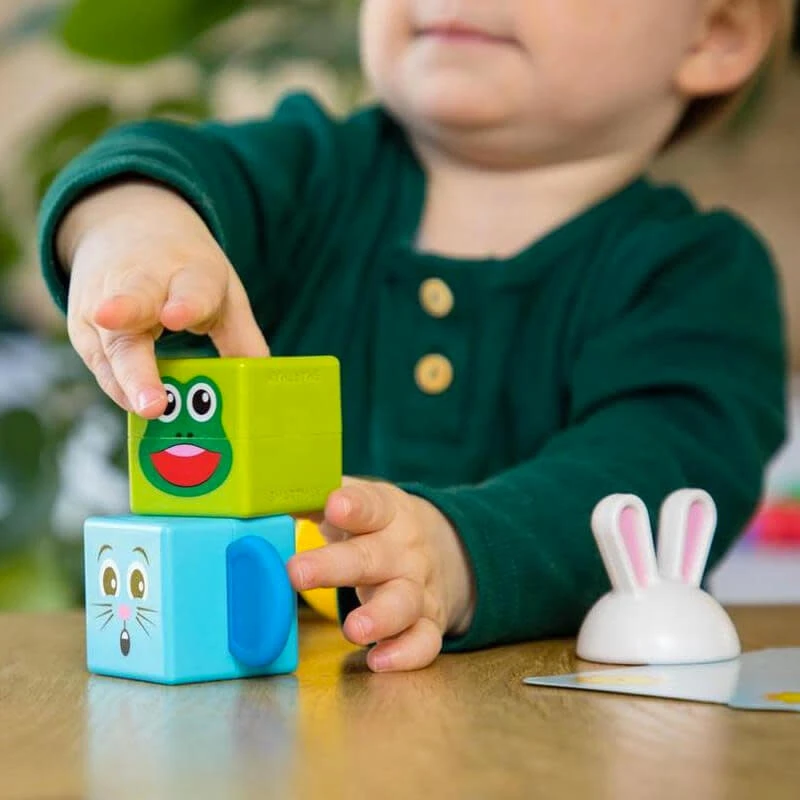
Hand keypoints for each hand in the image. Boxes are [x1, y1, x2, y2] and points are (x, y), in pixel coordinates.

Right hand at [58, 180, 267, 416]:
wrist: (128, 226)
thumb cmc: (185, 273)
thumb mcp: (220, 290)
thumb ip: (240, 336)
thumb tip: (261, 381)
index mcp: (189, 271)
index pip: (192, 287)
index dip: (186, 304)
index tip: (177, 318)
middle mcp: (143, 280)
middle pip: (137, 303)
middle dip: (133, 327)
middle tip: (150, 370)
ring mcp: (107, 300)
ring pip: (112, 339)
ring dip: (125, 375)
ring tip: (139, 405)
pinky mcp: (83, 324)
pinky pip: (101, 362)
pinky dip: (119, 386)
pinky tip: (134, 404)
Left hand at [288, 478, 474, 671]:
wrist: (446, 549)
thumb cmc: (381, 528)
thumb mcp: (355, 505)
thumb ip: (312, 502)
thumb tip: (258, 502)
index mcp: (386, 514)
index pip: (371, 505)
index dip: (354, 506)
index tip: (334, 506)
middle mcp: (403, 550)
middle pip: (373, 557)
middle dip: (335, 566)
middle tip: (297, 572)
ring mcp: (419, 587)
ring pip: (404, 602)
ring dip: (380, 617)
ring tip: (353, 629)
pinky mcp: (430, 621)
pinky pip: (424, 641)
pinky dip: (406, 652)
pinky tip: (378, 660)